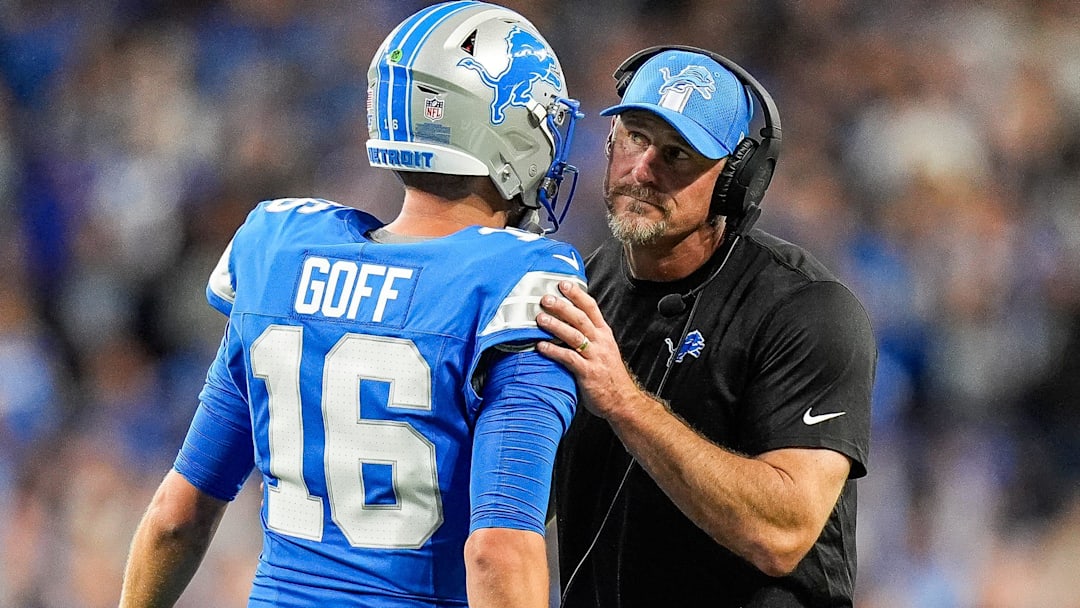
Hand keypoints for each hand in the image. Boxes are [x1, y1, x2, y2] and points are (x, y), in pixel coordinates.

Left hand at [536, 281, 638, 419]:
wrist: (622, 400)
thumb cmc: (609, 376)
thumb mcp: (604, 349)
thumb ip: (589, 336)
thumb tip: (567, 322)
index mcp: (604, 334)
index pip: (591, 307)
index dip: (577, 294)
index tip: (563, 284)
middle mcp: (600, 342)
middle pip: (580, 318)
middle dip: (562, 306)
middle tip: (546, 298)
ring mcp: (595, 357)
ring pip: (574, 336)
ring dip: (556, 326)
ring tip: (540, 319)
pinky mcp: (588, 372)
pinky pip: (569, 358)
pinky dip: (554, 351)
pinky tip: (540, 347)